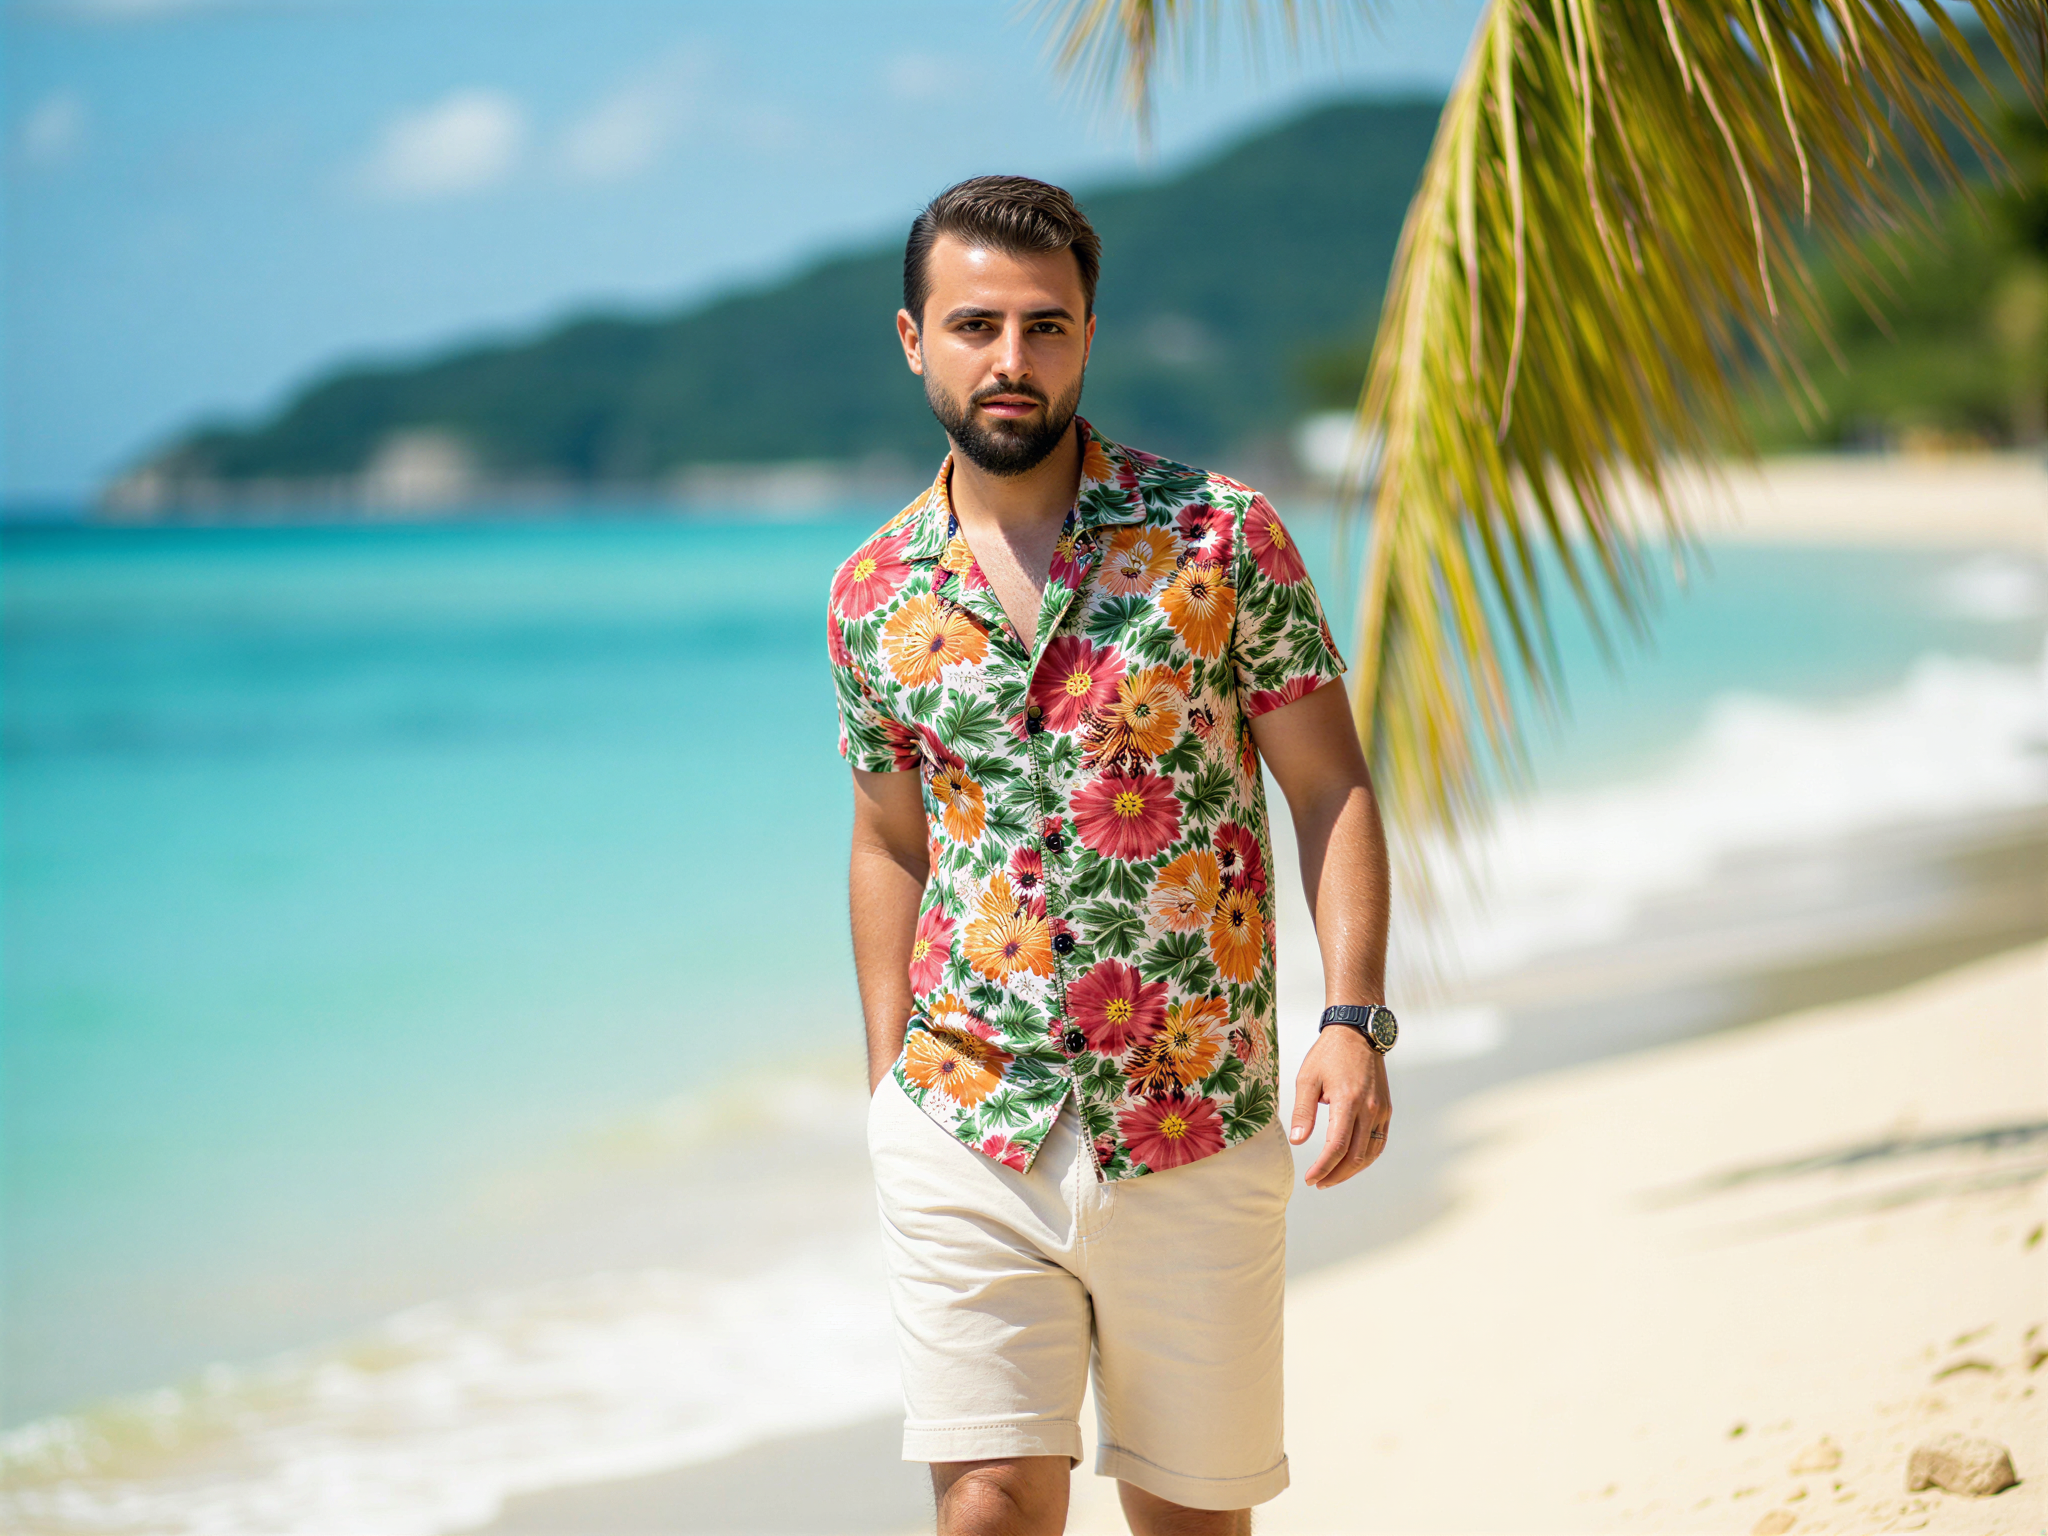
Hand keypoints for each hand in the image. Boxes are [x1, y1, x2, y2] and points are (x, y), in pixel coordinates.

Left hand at [1290, 1025, 1390, 1187]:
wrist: (1358, 1033)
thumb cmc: (1329, 1053)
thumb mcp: (1307, 1078)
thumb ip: (1303, 1112)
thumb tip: (1298, 1141)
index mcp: (1348, 1101)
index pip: (1337, 1147)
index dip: (1323, 1168)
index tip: (1310, 1179)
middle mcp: (1370, 1108)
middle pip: (1355, 1156)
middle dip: (1335, 1175)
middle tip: (1317, 1183)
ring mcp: (1381, 1110)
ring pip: (1370, 1153)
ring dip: (1351, 1170)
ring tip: (1332, 1177)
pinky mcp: (1386, 1109)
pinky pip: (1379, 1141)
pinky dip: (1366, 1157)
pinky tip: (1352, 1163)